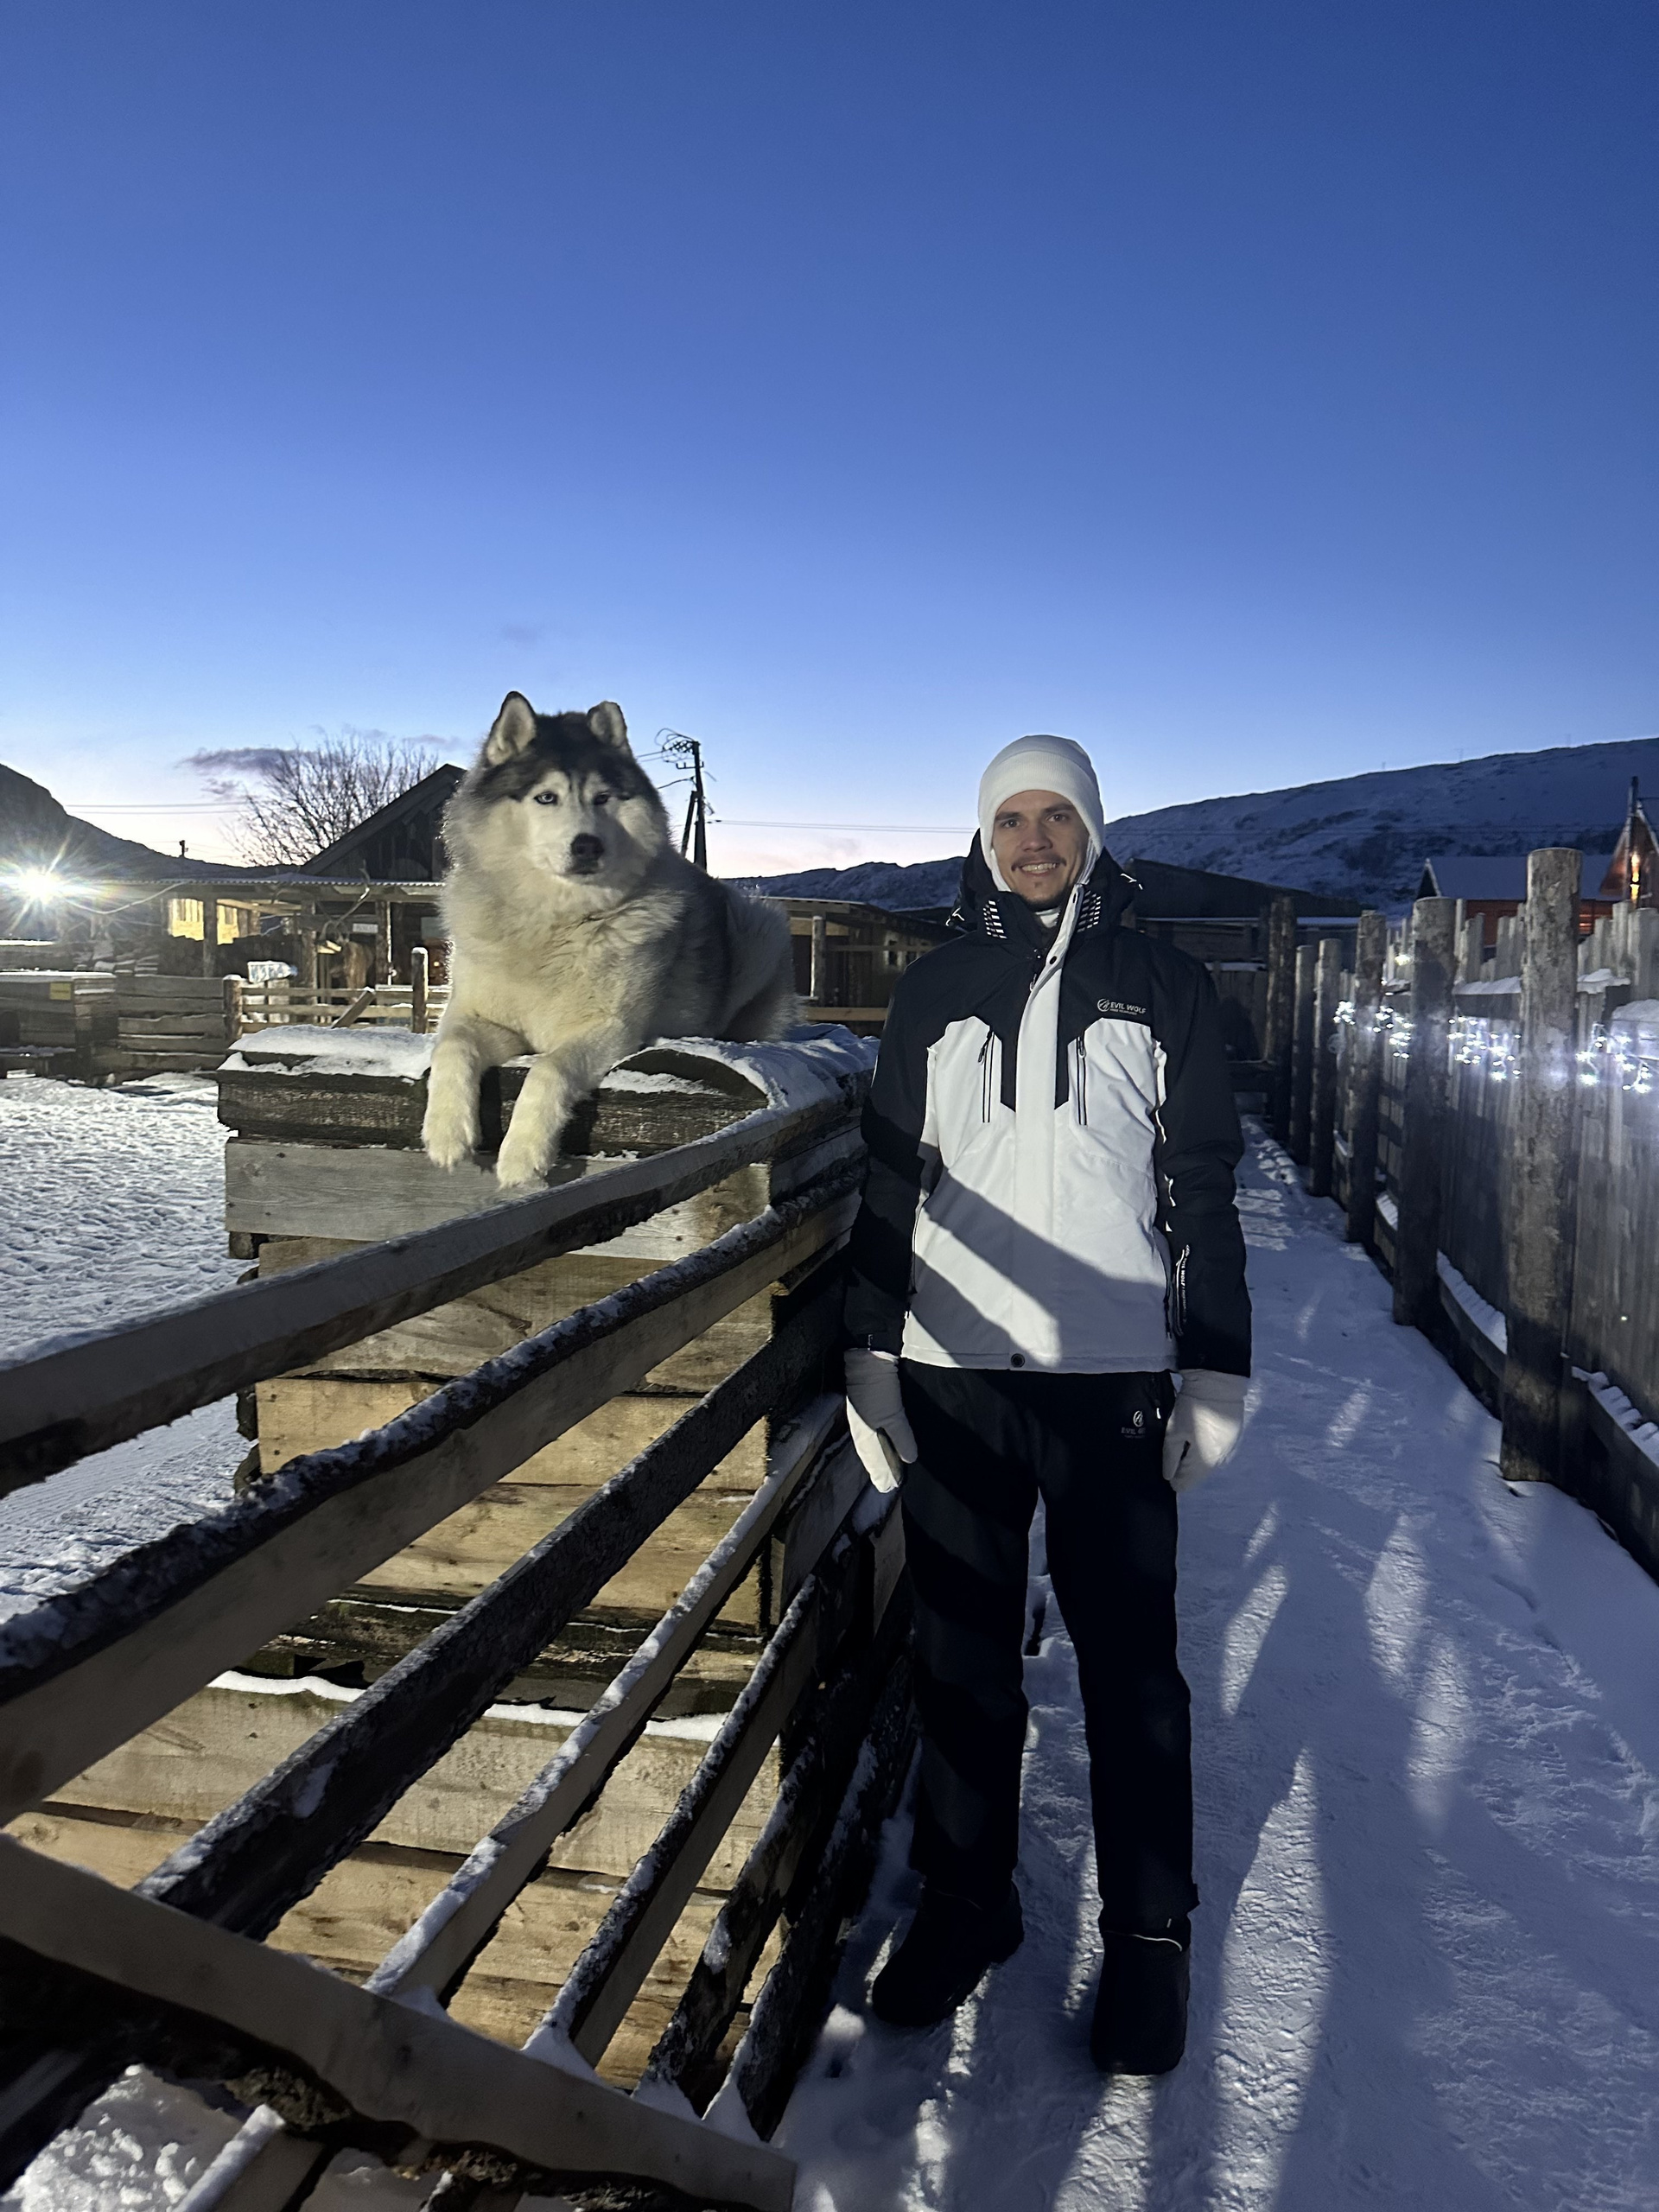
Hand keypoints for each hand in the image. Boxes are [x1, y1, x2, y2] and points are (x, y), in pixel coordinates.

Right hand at [844, 1348, 917, 1493]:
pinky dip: (880, 1443)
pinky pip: (873, 1434)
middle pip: (870, 1456)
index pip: (873, 1462)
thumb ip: (901, 1438)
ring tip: (889, 1469)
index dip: (881, 1475)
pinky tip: (886, 1442)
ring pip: (871, 1445)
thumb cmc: (878, 1388)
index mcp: (863, 1434)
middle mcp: (860, 1429)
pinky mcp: (868, 1408)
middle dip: (879, 1470)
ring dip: (879, 1458)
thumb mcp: (893, 1415)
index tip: (889, 1488)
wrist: (868, 1357)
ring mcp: (862, 1418)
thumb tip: (909, 1459)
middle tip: (888, 1485)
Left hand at [1163, 1370, 1246, 1493]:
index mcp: (1205, 1463)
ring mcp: (1230, 1449)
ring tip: (1187, 1434)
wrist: (1220, 1382)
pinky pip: (1216, 1450)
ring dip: (1196, 1453)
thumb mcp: (1174, 1431)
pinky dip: (1206, 1444)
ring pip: (1207, 1461)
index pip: (1184, 1484)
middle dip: (1183, 1463)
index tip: (1166, 1459)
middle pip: (1196, 1474)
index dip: (1171, 1475)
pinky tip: (1200, 1429)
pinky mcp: (1234, 1437)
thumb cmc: (1194, 1408)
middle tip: (1175, 1442)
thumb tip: (1168, 1477)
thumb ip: (1170, 1457)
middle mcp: (1220, 1462)